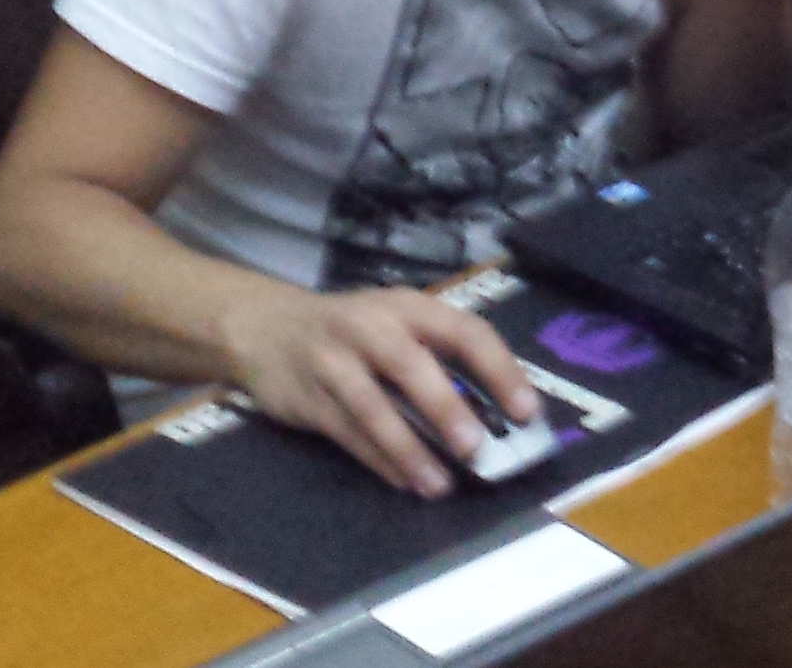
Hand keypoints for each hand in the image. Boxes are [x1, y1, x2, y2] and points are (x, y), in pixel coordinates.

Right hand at [217, 285, 538, 498]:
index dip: (498, 369)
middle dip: (446, 407)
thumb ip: (441, 358)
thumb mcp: (397, 324)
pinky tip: (405, 481)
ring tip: (439, 484)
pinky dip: (378, 460)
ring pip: (372, 407)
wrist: (265, 327)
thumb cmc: (353, 331)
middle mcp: (370, 327)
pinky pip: (347, 433)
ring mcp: (333, 362)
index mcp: (409, 307)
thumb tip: (499, 414)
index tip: (526, 411)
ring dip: (408, 448)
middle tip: (477, 448)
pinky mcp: (306, 398)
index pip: (463, 330)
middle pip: (410, 365)